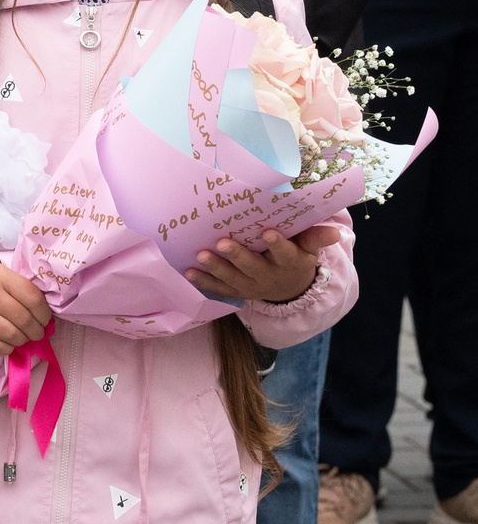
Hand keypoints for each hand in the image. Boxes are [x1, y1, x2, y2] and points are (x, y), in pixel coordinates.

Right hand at [0, 259, 50, 355]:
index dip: (44, 313)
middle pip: (23, 319)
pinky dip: (6, 349)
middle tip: (37, 333)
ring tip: (23, 338)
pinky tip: (7, 344)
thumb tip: (42, 314)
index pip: (32, 298)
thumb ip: (18, 288)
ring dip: (22, 340)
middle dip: (36, 330)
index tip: (45, 319)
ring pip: (10, 335)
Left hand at [188, 226, 338, 304]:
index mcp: (290, 262)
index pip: (285, 253)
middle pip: (253, 266)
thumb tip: (335, 231)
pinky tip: (188, 272)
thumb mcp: (309, 249)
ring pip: (232, 278)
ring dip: (216, 268)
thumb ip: (316, 238)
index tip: (268, 232)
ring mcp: (251, 286)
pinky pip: (219, 288)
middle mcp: (269, 276)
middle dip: (238, 256)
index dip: (277, 245)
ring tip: (200, 255)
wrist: (288, 288)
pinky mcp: (237, 291)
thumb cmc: (296, 257)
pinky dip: (204, 281)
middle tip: (222, 243)